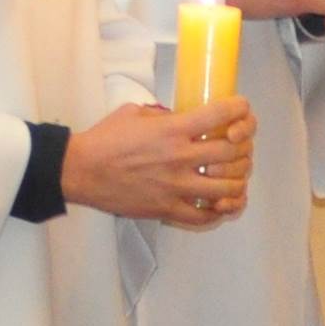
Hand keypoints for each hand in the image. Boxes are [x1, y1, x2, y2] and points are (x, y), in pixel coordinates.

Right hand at [64, 99, 255, 228]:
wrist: (80, 171)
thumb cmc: (104, 140)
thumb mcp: (134, 113)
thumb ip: (164, 117)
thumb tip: (181, 119)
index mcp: (172, 130)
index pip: (220, 115)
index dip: (239, 109)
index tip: (241, 108)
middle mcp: (180, 158)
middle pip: (233, 152)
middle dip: (244, 146)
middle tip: (240, 144)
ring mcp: (176, 187)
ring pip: (228, 188)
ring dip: (238, 180)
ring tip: (234, 176)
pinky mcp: (167, 209)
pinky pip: (204, 216)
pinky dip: (219, 211)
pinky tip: (220, 203)